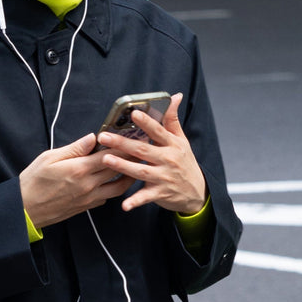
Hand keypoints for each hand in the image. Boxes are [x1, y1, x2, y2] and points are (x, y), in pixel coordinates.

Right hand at [19, 133, 134, 228]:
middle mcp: (88, 184)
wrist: (25, 209)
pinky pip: (107, 197)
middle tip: (141, 149)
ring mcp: (89, 198)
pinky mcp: (87, 207)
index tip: (132, 137)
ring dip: (128, 177)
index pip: (108, 154)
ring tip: (134, 167)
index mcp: (79, 169)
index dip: (122, 145)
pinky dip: (114, 189)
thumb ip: (74, 148)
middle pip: (117, 169)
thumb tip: (92, 138)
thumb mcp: (49, 158)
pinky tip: (114, 181)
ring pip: (118, 187)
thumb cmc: (33, 181)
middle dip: (130, 158)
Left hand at [96, 93, 206, 213]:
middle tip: (104, 136)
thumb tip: (175, 96)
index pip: (158, 131)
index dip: (146, 122)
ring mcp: (163, 177)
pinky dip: (135, 201)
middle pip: (143, 150)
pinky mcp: (160, 193)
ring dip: (123, 166)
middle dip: (122, 143)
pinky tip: (124, 205)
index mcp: (172, 145)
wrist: (197, 192)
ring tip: (106, 160)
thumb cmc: (185, 163)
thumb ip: (173, 120)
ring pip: (140, 171)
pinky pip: (145, 197)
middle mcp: (168, 160)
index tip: (133, 114)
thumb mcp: (182, 141)